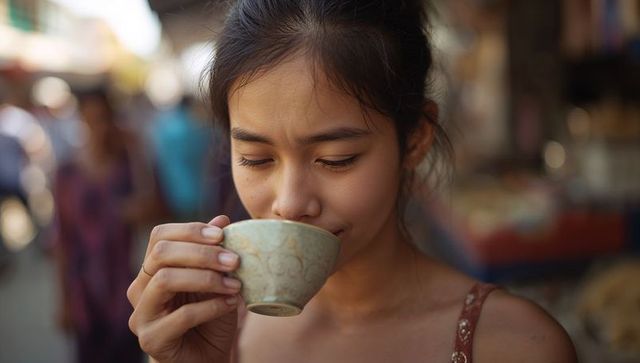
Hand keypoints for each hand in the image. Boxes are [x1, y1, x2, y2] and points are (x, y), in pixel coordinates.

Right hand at [127, 215, 240, 362]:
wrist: (208, 357)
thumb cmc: (211, 317)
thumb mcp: (215, 279)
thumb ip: (213, 252)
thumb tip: (221, 219)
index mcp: (151, 270)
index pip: (159, 236)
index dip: (190, 230)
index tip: (222, 234)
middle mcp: (138, 289)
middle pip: (160, 254)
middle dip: (201, 253)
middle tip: (234, 260)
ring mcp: (141, 315)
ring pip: (165, 280)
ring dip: (206, 278)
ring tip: (234, 284)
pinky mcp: (151, 339)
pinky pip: (181, 316)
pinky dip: (211, 307)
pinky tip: (232, 304)